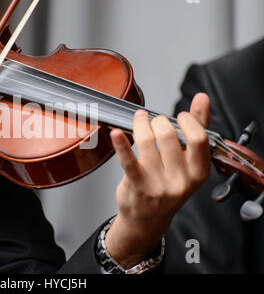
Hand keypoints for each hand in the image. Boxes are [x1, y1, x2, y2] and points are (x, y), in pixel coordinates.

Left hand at [105, 93, 210, 268]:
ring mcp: (157, 184)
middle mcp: (180, 180)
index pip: (199, 138)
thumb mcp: (189, 164)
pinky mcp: (136, 185)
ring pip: (147, 142)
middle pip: (168, 136)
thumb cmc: (169, 186)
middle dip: (158, 121)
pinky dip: (120, 144)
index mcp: (198, 173)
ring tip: (139, 120)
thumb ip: (197, 130)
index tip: (179, 116)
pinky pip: (128, 160)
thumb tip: (202, 99)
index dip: (187, 121)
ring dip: (140, 125)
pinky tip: (115, 133)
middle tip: (153, 121)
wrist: (147, 219)